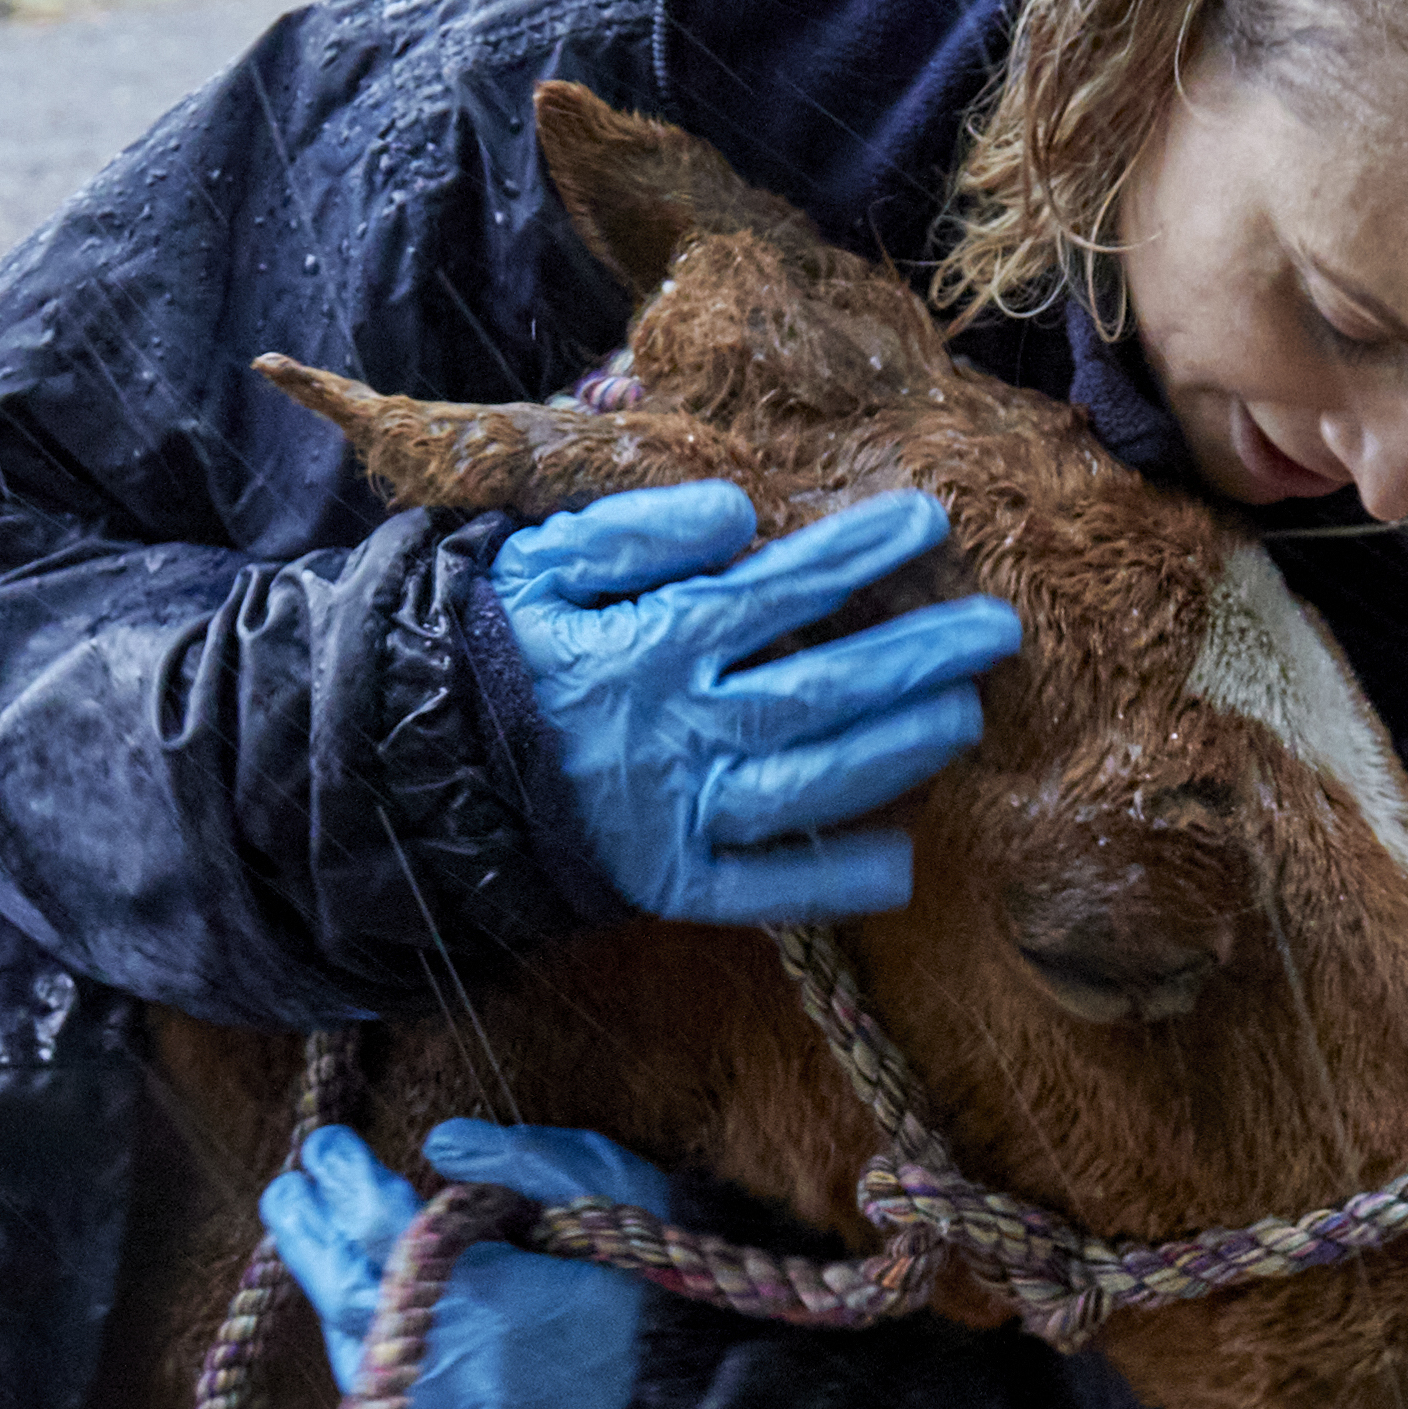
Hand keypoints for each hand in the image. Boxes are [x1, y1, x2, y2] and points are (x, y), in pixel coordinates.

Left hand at [258, 1119, 685, 1408]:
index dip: (344, 1179)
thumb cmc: (656, 1277)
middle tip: (288, 1186)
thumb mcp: (600, 1186)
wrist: (705, 1390)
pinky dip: (370, 1343)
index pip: (382, 1225)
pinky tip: (368, 1308)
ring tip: (316, 1242)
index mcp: (485, 1295)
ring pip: (360, 1353)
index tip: (327, 1143)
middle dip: (308, 1236)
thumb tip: (434, 1142)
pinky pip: (396, 1392)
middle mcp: (454, 1364)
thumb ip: (512, 1158)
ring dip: (332, 1292)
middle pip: (347, 1293)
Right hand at [488, 482, 1018, 924]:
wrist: (408, 765)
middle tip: (998, 631)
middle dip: (917, 656)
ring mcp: (678, 814)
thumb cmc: (488, 648)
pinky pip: (764, 890)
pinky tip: (901, 861)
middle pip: (823, 691)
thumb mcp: (541, 560)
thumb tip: (740, 518)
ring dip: (896, 750)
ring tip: (963, 715)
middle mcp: (678, 731)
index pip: (779, 590)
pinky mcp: (666, 883)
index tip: (928, 520)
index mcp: (650, 644)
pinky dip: (832, 878)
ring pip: (811, 784)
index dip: (859, 555)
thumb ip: (640, 532)